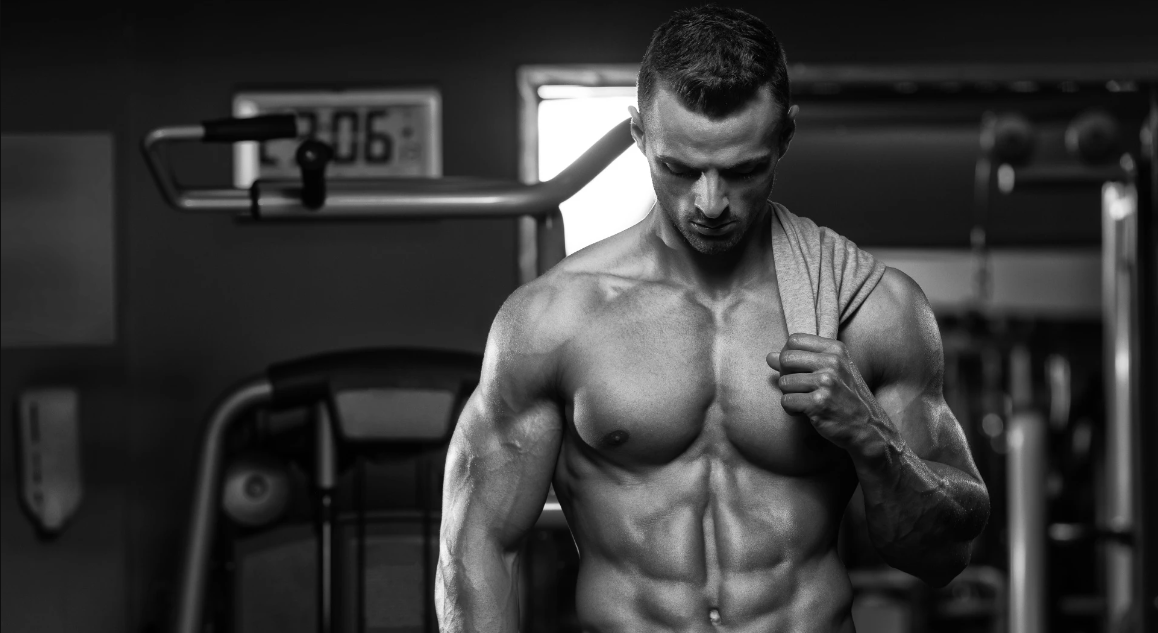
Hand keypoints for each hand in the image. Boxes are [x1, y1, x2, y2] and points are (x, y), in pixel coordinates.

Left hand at [766, 333, 877, 449]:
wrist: (867, 427)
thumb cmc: (846, 398)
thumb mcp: (831, 372)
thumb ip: (801, 361)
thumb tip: (769, 356)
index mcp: (835, 349)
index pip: (794, 340)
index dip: (788, 355)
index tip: (795, 369)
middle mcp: (832, 362)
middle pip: (785, 359)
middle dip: (785, 375)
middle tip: (798, 388)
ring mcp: (826, 382)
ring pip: (784, 382)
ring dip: (790, 395)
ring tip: (806, 401)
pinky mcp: (819, 403)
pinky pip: (786, 401)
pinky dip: (792, 410)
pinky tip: (806, 412)